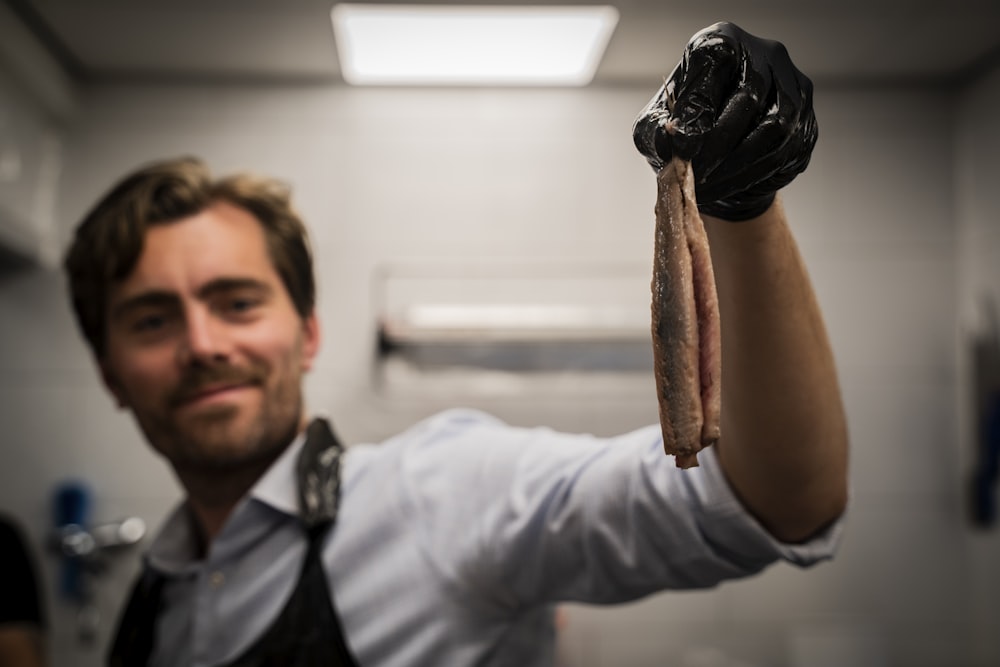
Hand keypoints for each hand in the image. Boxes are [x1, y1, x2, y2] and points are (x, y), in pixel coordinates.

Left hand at [633, 22, 817, 220]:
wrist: (721, 150)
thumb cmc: (685, 128)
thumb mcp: (656, 126)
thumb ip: (658, 130)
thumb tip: (677, 139)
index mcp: (722, 42)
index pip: (714, 58)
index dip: (697, 105)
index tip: (682, 146)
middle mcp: (766, 55)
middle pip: (749, 94)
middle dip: (718, 143)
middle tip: (695, 174)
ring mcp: (794, 87)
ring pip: (774, 127)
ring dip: (737, 165)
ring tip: (708, 188)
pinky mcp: (808, 121)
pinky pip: (786, 151)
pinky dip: (752, 175)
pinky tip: (727, 186)